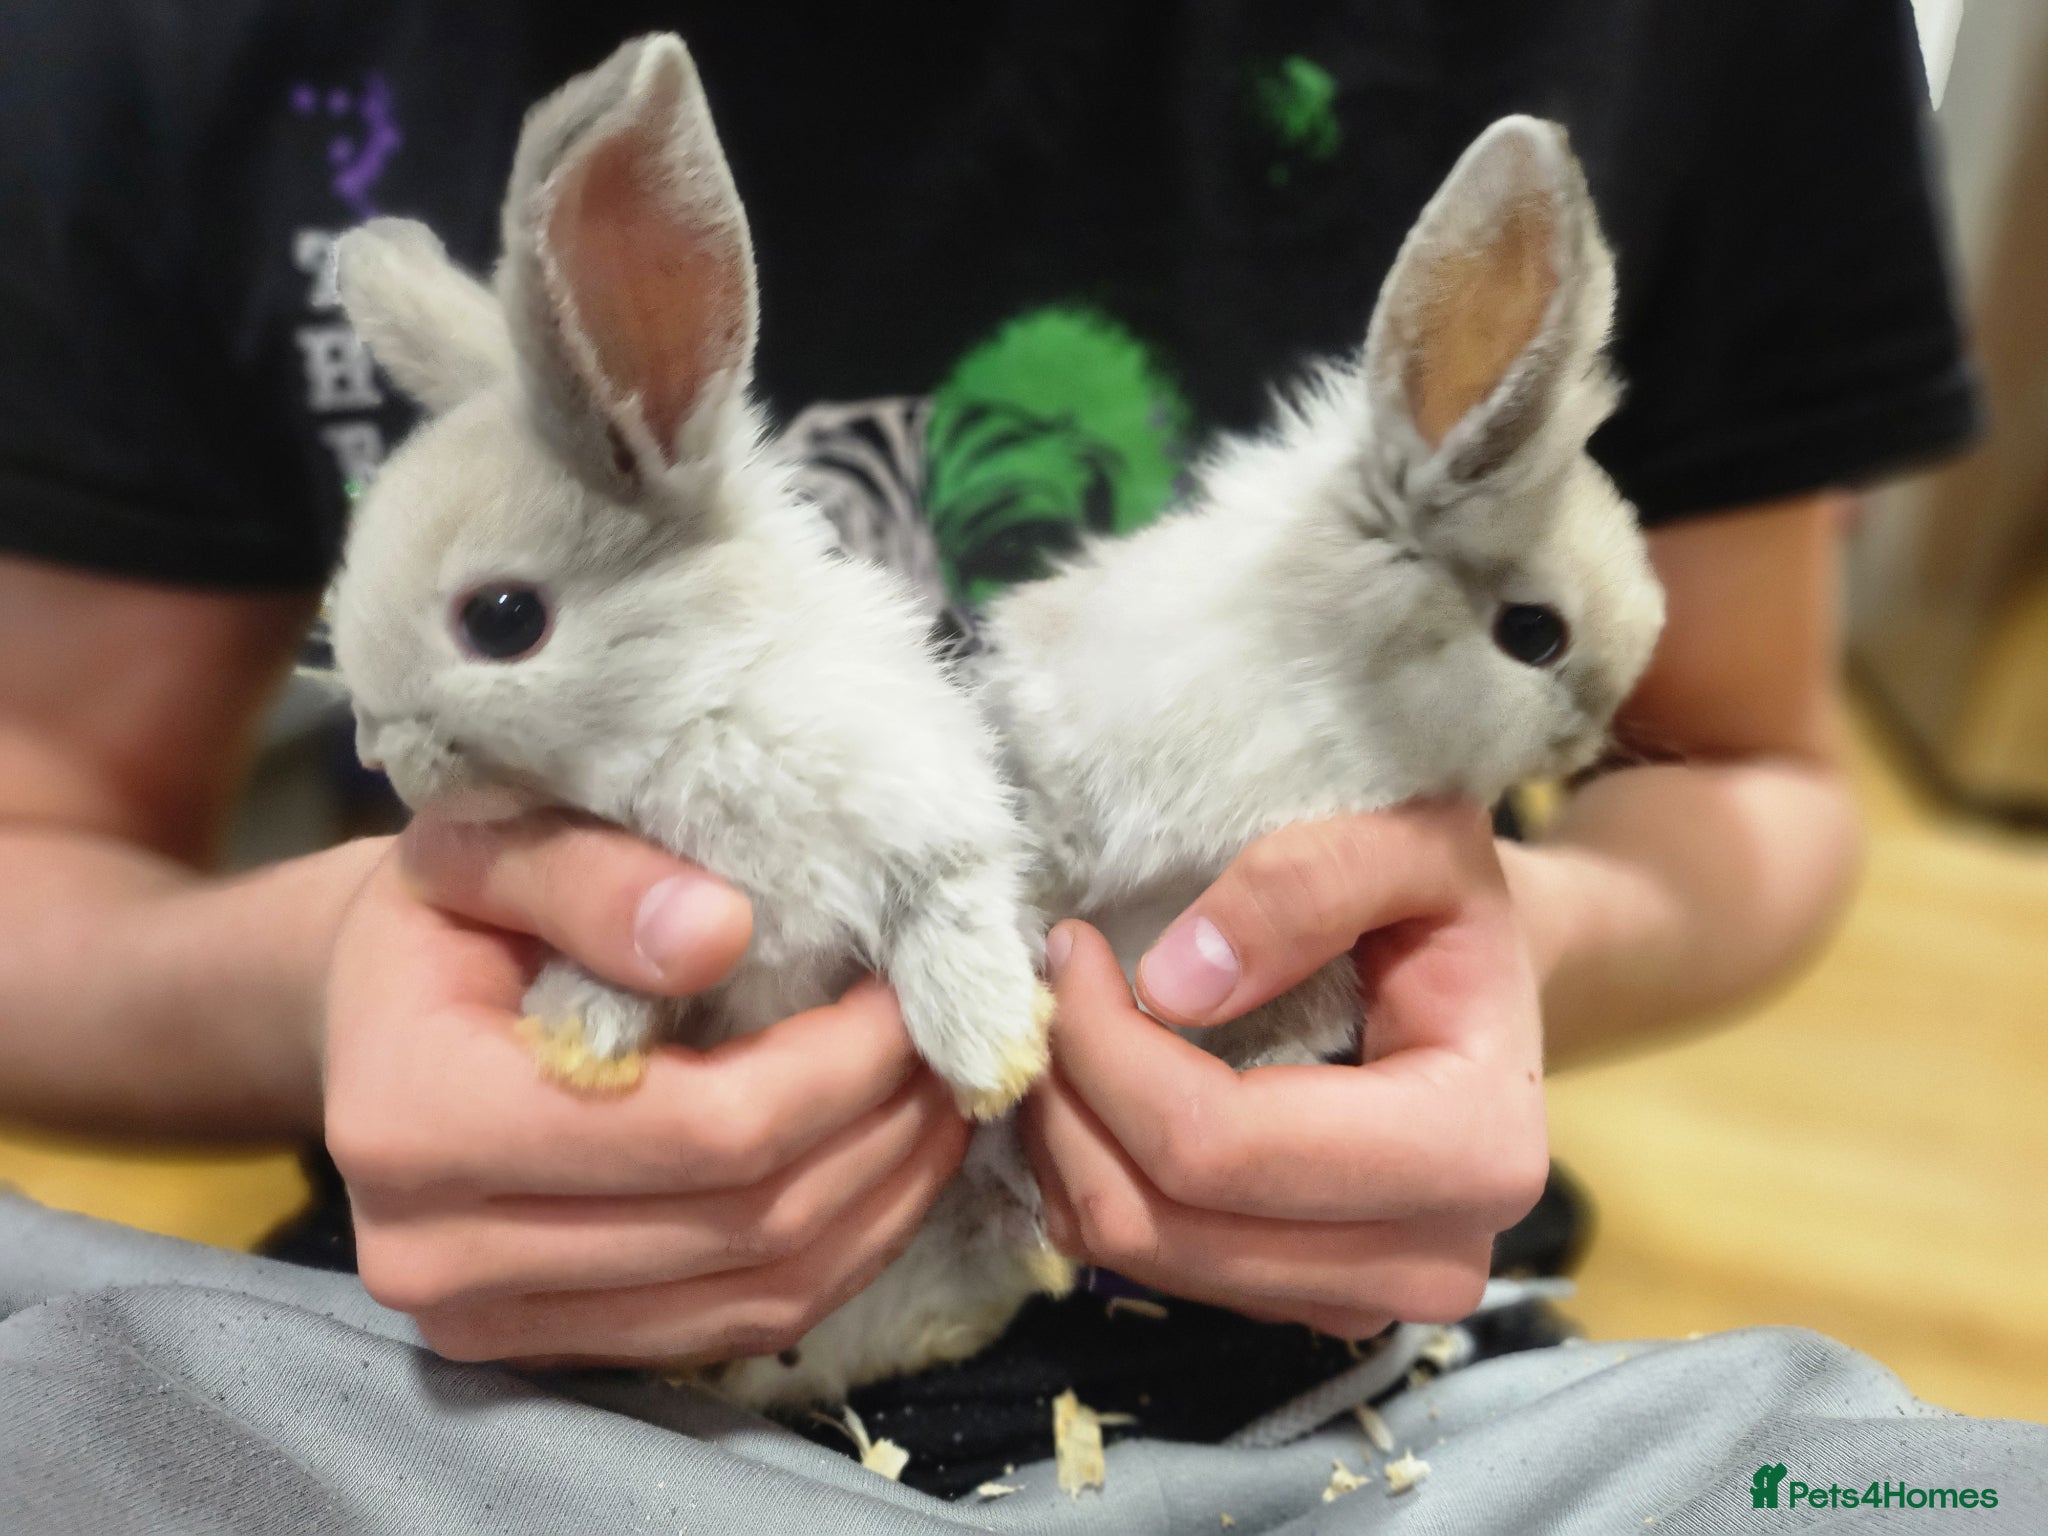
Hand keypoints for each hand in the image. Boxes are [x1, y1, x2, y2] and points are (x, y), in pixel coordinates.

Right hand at [323, 809, 969, 1366]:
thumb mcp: (489, 844)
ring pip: (759, 1295)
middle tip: (950, 1044)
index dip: (837, 1068)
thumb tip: (720, 932)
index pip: (698, 1130)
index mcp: (416, 1117)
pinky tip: (885, 1169)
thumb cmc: (444, 911)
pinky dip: (838, 1253)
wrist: (376, 1009)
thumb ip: (594, 878)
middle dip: (879, 1131)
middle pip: (742, 1226)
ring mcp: (490, 1321)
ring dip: (882, 1202)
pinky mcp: (547, 1348)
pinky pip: (736, 1328)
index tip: (908, 995)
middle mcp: (439, 1254)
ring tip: (939, 1103)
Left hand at [1019, 801, 1546, 1337]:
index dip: (1109, 1049)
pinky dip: (1094, 1179)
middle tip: (1049, 993)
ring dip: (1069, 1143)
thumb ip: (1309, 881)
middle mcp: (1428, 1261)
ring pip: (1138, 1256)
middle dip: (1072, 1098)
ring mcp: (1364, 1302)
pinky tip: (1101, 1090)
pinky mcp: (1304, 1306)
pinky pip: (1147, 1268)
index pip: (1223, 1144)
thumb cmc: (1446, 897)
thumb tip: (1173, 984)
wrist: (1479, 973)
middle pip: (1164, 1219)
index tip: (1069, 950)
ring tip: (1067, 1034)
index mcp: (1470, 1150)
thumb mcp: (1414, 836)